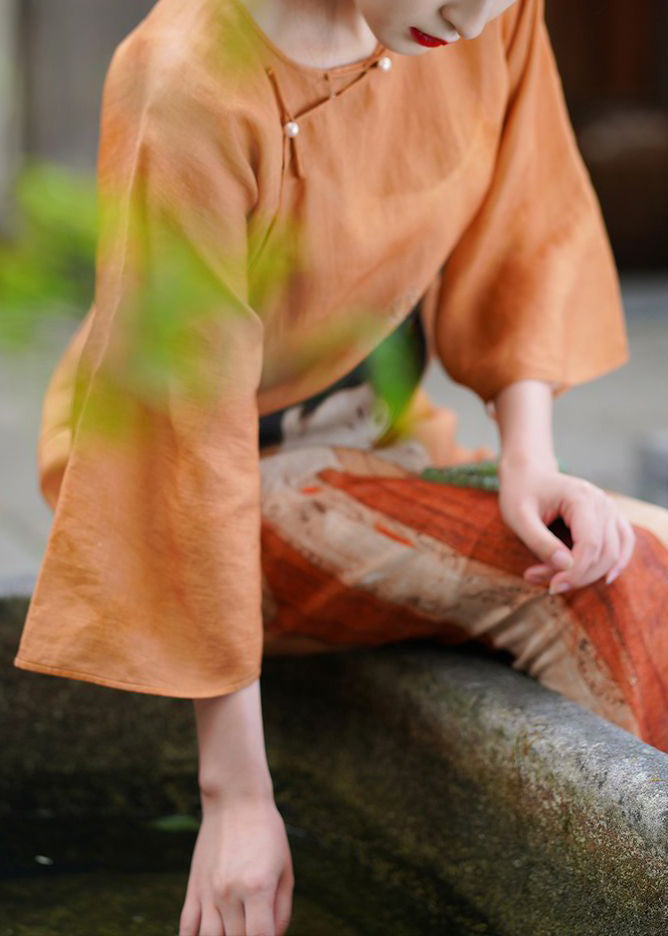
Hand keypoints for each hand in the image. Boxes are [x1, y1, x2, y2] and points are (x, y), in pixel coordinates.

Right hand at [179, 793, 293, 935]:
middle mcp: (230, 892)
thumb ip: (282, 910)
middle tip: (254, 927)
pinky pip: (187, 927)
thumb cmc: (267, 832)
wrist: (235, 800)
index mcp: (257, 887)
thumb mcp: (285, 869)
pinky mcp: (194, 888)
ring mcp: (208, 892)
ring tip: (234, 931)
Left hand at [498, 461, 635, 593]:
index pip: (589, 544)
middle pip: (604, 552)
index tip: (550, 587)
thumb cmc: (520, 493)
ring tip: (558, 581)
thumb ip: (540, 542)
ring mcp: (609, 509)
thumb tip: (565, 566)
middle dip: (577, 575)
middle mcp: (602, 503)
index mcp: (581, 498)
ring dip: (589, 574)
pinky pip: (623, 543)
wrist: (528, 474)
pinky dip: (616, 563)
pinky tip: (605, 578)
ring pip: (613, 553)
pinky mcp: (609, 517)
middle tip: (545, 584)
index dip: (574, 572)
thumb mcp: (519, 517)